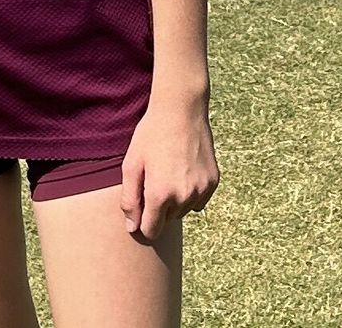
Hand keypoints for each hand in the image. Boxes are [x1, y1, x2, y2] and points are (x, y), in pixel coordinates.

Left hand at [118, 97, 217, 241]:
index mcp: (159, 195)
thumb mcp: (131, 165)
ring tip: (169, 173)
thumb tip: (133, 228)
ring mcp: (201, 190)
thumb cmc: (151, 136)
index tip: (140, 208)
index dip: (142, 223)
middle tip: (154, 179)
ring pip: (183, 211)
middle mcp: (183, 197)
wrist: (182, 110)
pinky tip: (184, 171)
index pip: (151, 231)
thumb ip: (129, 200)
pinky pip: (198, 201)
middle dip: (158, 208)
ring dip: (175, 201)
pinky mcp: (213, 182)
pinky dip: (190, 193)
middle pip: (167, 220)